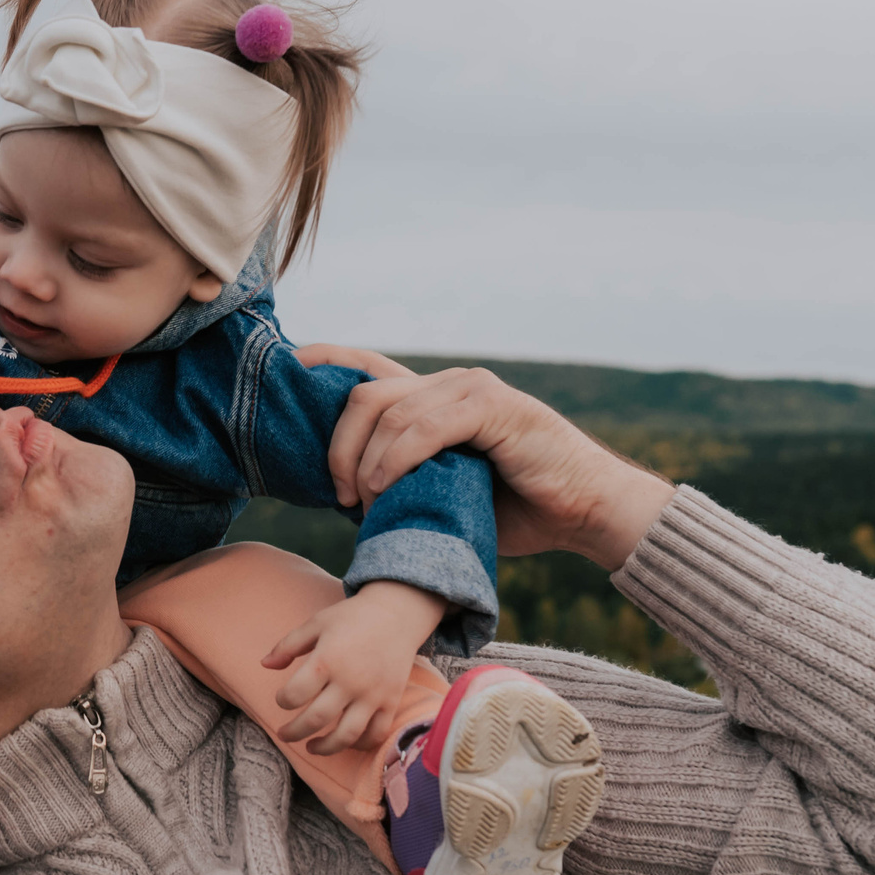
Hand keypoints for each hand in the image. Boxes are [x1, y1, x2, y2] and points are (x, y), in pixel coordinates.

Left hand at [259, 580, 446, 755]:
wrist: (397, 614)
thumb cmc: (352, 618)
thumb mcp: (316, 623)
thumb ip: (288, 645)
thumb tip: (264, 665)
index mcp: (327, 660)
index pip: (295, 693)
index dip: (283, 701)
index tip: (282, 699)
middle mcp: (350, 681)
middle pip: (316, 719)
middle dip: (294, 732)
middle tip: (284, 734)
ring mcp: (373, 694)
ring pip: (346, 735)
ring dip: (325, 748)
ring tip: (311, 747)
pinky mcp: (391, 701)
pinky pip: (376, 733)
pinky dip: (360, 744)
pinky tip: (345, 741)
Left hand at [293, 343, 676, 569]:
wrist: (586, 512)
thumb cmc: (518, 511)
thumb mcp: (445, 495)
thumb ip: (404, 484)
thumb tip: (348, 500)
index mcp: (434, 399)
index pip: (368, 367)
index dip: (325, 361)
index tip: (288, 371)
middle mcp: (449, 384)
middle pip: (364, 392)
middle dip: (336, 444)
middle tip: (338, 495)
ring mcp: (472, 390)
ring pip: (389, 410)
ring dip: (364, 460)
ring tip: (362, 502)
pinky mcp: (495, 407)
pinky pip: (426, 425)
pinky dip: (396, 457)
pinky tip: (384, 486)